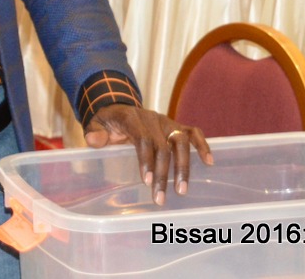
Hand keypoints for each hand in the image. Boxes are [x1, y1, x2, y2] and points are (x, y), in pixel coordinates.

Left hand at [83, 105, 212, 205]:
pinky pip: (193, 133)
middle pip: (163, 145)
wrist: (117, 107)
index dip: (146, 159)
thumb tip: (94, 140)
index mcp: (132, 118)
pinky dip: (202, 146)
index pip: (143, 138)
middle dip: (163, 173)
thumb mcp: (96, 124)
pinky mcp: (176, 126)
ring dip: (183, 167)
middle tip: (160, 197)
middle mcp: (152, 118)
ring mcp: (167, 122)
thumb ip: (94, 132)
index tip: (146, 181)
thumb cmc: (108, 122)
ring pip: (180, 142)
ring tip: (182, 190)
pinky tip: (209, 163)